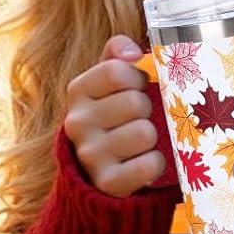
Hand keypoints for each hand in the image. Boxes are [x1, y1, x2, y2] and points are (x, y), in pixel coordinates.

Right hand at [62, 36, 166, 195]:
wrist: (94, 170)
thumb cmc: (111, 115)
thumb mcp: (107, 82)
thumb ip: (116, 55)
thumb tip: (133, 51)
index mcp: (78, 91)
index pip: (116, 71)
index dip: (136, 78)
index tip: (136, 87)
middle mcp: (77, 122)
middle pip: (136, 102)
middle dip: (147, 110)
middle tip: (137, 119)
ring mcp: (90, 154)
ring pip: (145, 133)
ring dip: (152, 137)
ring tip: (138, 141)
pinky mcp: (107, 182)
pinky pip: (150, 164)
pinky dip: (155, 163)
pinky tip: (142, 161)